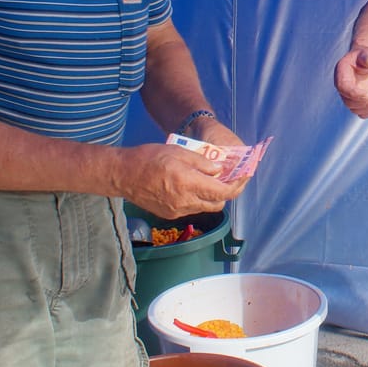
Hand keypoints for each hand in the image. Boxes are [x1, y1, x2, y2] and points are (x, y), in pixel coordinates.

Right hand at [116, 143, 246, 218]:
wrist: (123, 175)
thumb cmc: (149, 158)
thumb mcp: (179, 151)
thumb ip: (202, 163)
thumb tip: (219, 171)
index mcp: (188, 183)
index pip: (223, 192)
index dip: (237, 185)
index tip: (244, 176)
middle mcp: (185, 201)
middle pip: (217, 203)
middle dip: (226, 192)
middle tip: (227, 178)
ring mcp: (177, 210)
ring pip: (205, 207)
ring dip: (211, 196)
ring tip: (209, 180)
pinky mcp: (169, 215)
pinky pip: (191, 209)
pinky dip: (197, 199)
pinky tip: (191, 187)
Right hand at [334, 47, 367, 117]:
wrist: (367, 58)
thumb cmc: (367, 54)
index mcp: (342, 72)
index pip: (344, 88)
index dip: (354, 94)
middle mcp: (342, 85)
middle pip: (350, 102)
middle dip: (367, 103)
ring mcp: (348, 95)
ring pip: (356, 109)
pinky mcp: (356, 101)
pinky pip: (362, 112)